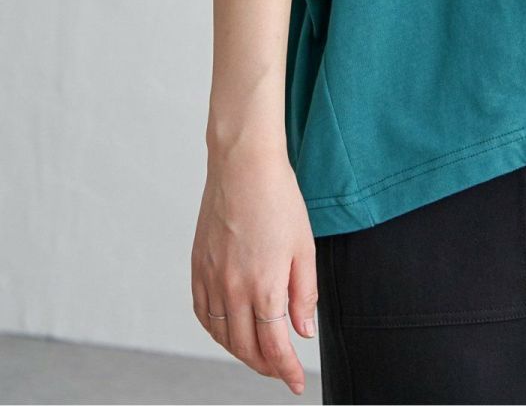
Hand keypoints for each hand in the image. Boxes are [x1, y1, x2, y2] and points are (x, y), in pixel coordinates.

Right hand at [191, 143, 317, 396]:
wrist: (243, 166)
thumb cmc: (279, 200)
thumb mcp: (304, 247)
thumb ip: (304, 293)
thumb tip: (302, 332)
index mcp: (263, 285)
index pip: (274, 346)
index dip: (286, 371)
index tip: (297, 384)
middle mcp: (232, 288)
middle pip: (246, 348)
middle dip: (266, 365)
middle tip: (281, 370)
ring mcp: (210, 279)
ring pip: (223, 336)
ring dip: (241, 352)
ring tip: (260, 354)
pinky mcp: (197, 268)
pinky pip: (204, 315)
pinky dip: (218, 332)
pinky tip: (231, 331)